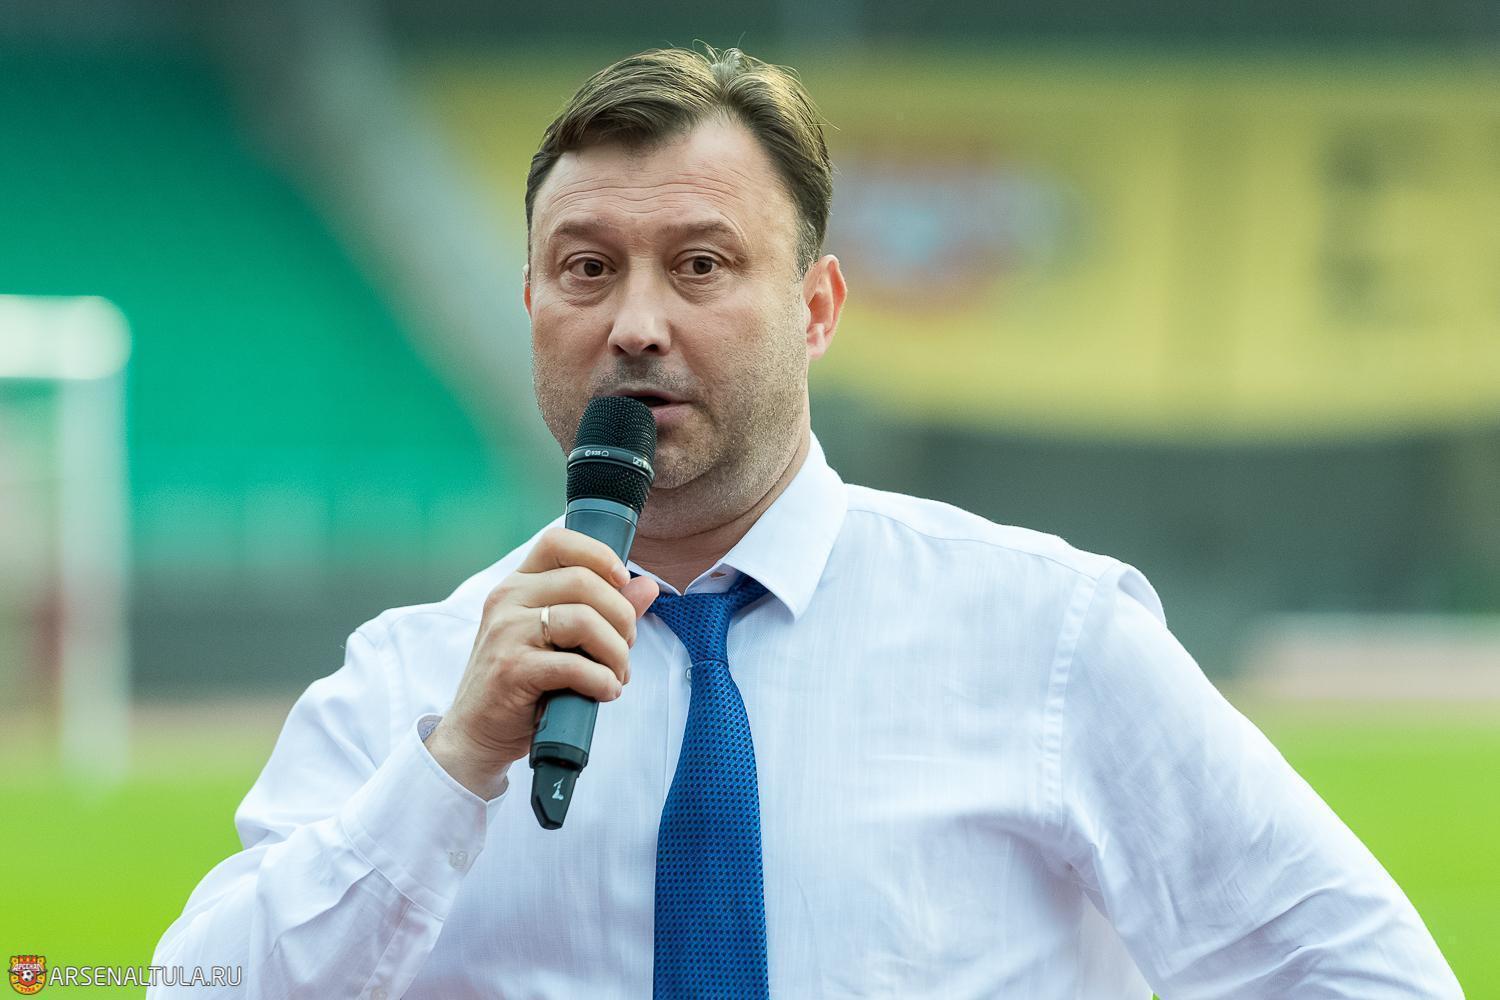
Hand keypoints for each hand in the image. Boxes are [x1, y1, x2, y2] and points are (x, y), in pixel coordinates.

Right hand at [424, 527, 659, 797]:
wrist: (476, 733)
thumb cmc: (523, 683)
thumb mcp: (561, 640)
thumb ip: (603, 610)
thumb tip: (648, 586)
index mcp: (519, 584)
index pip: (558, 542)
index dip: (599, 554)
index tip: (623, 581)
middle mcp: (508, 599)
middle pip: (583, 581)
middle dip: (621, 616)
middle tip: (626, 647)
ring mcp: (507, 633)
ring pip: (584, 620)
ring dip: (616, 652)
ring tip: (618, 675)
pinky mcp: (512, 669)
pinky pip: (574, 665)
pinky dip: (602, 681)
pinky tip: (605, 693)